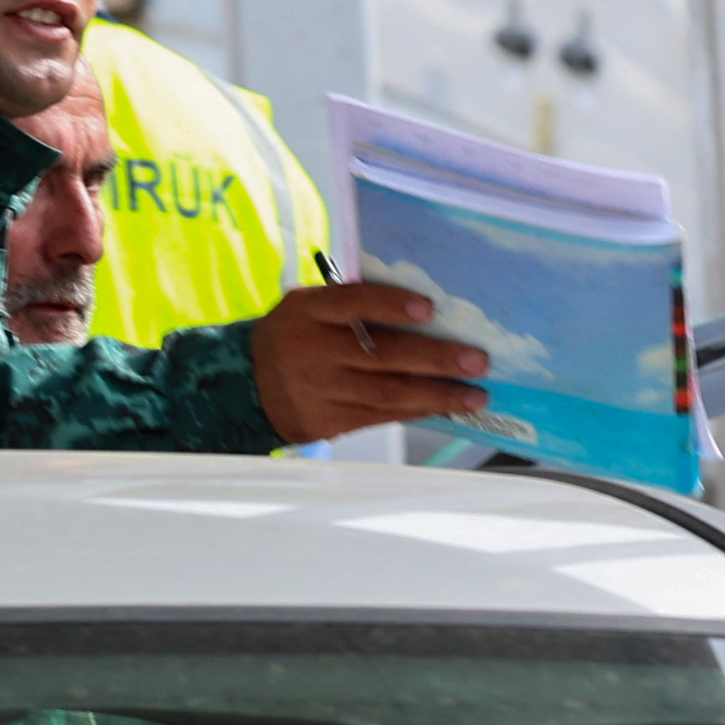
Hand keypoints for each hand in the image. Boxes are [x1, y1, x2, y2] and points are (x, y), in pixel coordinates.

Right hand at [251, 277, 494, 442]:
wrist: (247, 386)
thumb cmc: (296, 336)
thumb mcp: (308, 309)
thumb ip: (350, 306)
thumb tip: (425, 312)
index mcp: (307, 311)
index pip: (351, 302)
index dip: (389, 305)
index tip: (429, 308)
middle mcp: (310, 350)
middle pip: (380, 355)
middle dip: (434, 359)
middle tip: (477, 360)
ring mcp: (317, 390)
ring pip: (386, 393)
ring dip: (437, 395)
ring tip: (475, 395)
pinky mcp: (324, 422)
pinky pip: (379, 416)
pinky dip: (416, 411)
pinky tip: (444, 407)